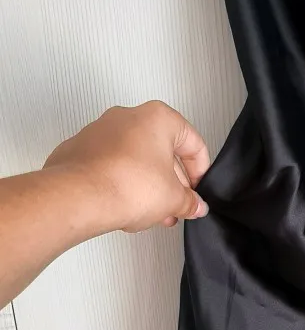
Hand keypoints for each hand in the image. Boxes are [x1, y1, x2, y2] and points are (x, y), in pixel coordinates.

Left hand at [43, 100, 210, 232]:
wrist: (79, 197)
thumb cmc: (125, 185)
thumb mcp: (173, 199)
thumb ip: (190, 202)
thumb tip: (193, 205)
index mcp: (158, 118)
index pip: (193, 143)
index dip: (200, 171)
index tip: (198, 190)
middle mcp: (127, 117)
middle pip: (161, 150)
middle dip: (172, 181)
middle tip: (177, 203)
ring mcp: (100, 131)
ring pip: (134, 158)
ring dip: (147, 184)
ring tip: (152, 212)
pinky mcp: (80, 149)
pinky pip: (110, 165)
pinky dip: (121, 182)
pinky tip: (126, 206)